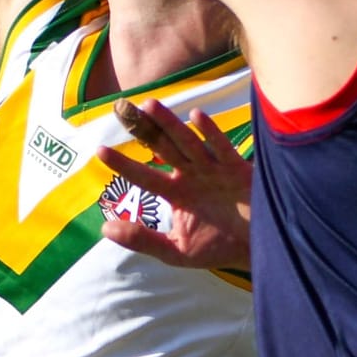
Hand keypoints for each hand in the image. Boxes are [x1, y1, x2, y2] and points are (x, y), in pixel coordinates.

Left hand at [99, 98, 250, 270]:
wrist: (257, 250)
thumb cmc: (217, 248)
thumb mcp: (176, 251)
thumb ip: (142, 240)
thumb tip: (104, 230)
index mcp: (177, 193)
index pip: (144, 175)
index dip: (123, 164)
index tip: (100, 150)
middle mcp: (192, 176)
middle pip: (163, 148)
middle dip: (146, 129)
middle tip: (125, 110)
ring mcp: (214, 170)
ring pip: (188, 142)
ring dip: (170, 124)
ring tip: (150, 106)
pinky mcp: (237, 170)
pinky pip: (222, 148)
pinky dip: (210, 133)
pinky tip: (196, 117)